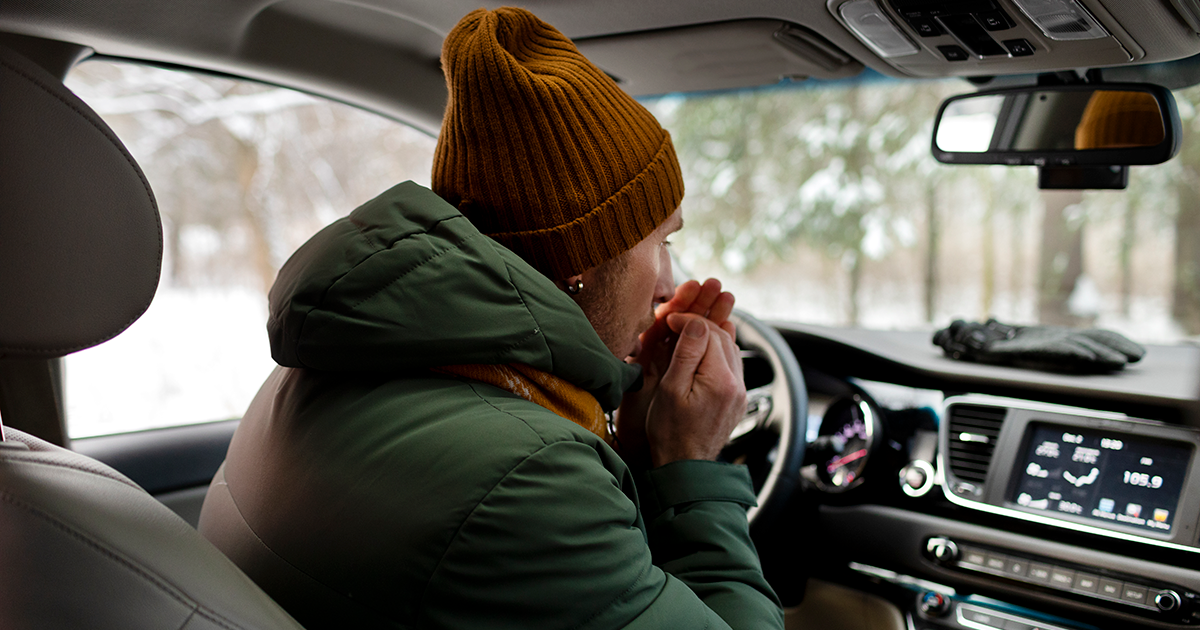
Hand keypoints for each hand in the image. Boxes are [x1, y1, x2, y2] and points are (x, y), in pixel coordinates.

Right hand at [614, 279, 735, 466]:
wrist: (684, 465)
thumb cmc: (671, 432)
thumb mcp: (670, 389)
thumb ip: (686, 353)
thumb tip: (697, 322)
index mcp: (719, 380)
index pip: (709, 332)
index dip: (688, 320)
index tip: (669, 319)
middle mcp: (736, 384)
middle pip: (722, 337)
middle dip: (700, 324)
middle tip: (676, 322)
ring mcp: (739, 392)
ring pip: (729, 348)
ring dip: (710, 336)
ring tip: (686, 333)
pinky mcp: (737, 398)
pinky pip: (731, 364)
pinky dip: (717, 352)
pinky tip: (701, 352)